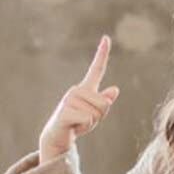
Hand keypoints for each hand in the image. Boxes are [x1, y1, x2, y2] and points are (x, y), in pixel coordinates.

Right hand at [39, 34, 120, 160]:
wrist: (57, 137)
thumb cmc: (76, 124)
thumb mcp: (94, 114)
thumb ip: (103, 102)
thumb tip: (115, 89)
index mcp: (85, 89)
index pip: (96, 69)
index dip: (102, 53)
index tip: (106, 37)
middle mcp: (76, 90)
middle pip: (104, 104)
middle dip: (100, 117)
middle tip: (85, 120)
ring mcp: (69, 100)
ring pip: (96, 113)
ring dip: (91, 123)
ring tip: (78, 123)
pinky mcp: (65, 111)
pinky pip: (87, 120)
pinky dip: (84, 127)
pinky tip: (74, 127)